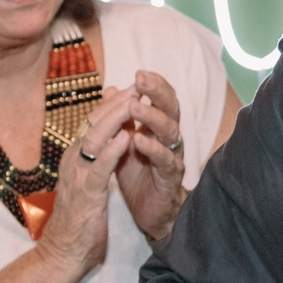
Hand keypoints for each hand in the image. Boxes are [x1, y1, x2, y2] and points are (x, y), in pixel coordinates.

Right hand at [36, 93, 128, 279]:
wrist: (64, 252)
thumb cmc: (79, 220)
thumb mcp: (88, 183)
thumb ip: (96, 160)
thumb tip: (110, 139)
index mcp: (74, 157)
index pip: (92, 122)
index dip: (111, 103)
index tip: (131, 87)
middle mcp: (73, 161)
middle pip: (93, 122)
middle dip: (117, 102)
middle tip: (138, 85)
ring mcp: (77, 175)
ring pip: (94, 138)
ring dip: (115, 117)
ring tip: (135, 101)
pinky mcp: (86, 194)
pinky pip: (99, 167)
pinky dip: (113, 150)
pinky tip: (128, 137)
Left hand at [112, 69, 189, 242]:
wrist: (147, 211)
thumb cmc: (137, 174)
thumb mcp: (123, 141)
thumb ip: (120, 117)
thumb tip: (110, 89)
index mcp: (158, 127)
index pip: (161, 100)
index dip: (154, 85)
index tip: (140, 71)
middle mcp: (169, 139)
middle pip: (170, 109)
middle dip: (157, 92)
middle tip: (142, 78)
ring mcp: (172, 157)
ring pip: (170, 132)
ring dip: (152, 117)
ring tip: (136, 106)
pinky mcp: (170, 178)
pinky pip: (165, 160)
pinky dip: (153, 149)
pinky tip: (139, 140)